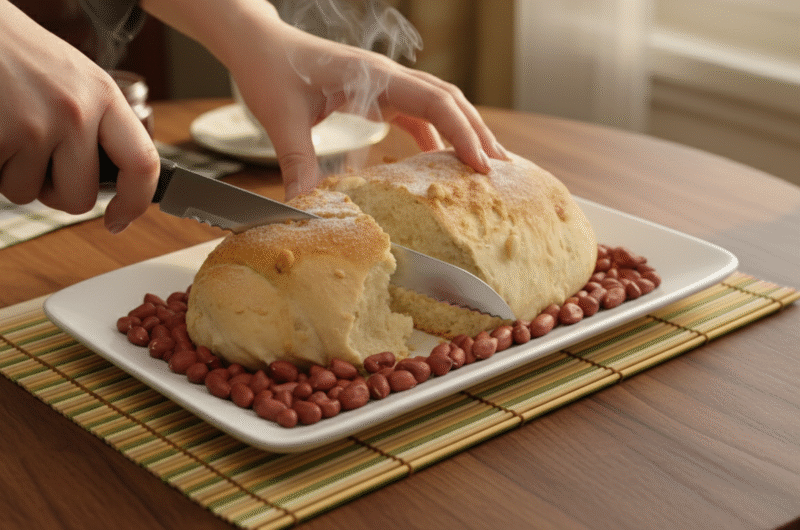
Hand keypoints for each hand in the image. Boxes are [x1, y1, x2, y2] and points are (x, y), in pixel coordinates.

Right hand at [0, 1, 159, 232]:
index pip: (142, 164)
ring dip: (14, 173)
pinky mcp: (1, 136)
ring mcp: (36, 126)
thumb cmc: (15, 53)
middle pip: (80, 198)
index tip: (120, 219)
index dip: (134, 202)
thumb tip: (115, 178)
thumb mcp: (73, 79)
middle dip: (55, 191)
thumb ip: (97, 123)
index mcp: (104, 96)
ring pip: (29, 193)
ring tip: (7, 128)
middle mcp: (77, 112)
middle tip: (36, 159)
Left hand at [142, 0, 507, 199]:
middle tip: (502, 171)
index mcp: (373, 76)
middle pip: (449, 100)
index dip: (462, 133)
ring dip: (464, 132)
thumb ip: (297, 163)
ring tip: (485, 166)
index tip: (482, 166)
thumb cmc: (269, 70)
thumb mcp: (282, 118)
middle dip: (478, 134)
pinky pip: (417, 113)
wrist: (257, 43)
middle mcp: (387, 76)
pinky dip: (435, 135)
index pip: (434, 102)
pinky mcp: (376, 93)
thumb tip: (304, 210)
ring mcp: (384, 83)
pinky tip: (441, 161)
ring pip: (439, 104)